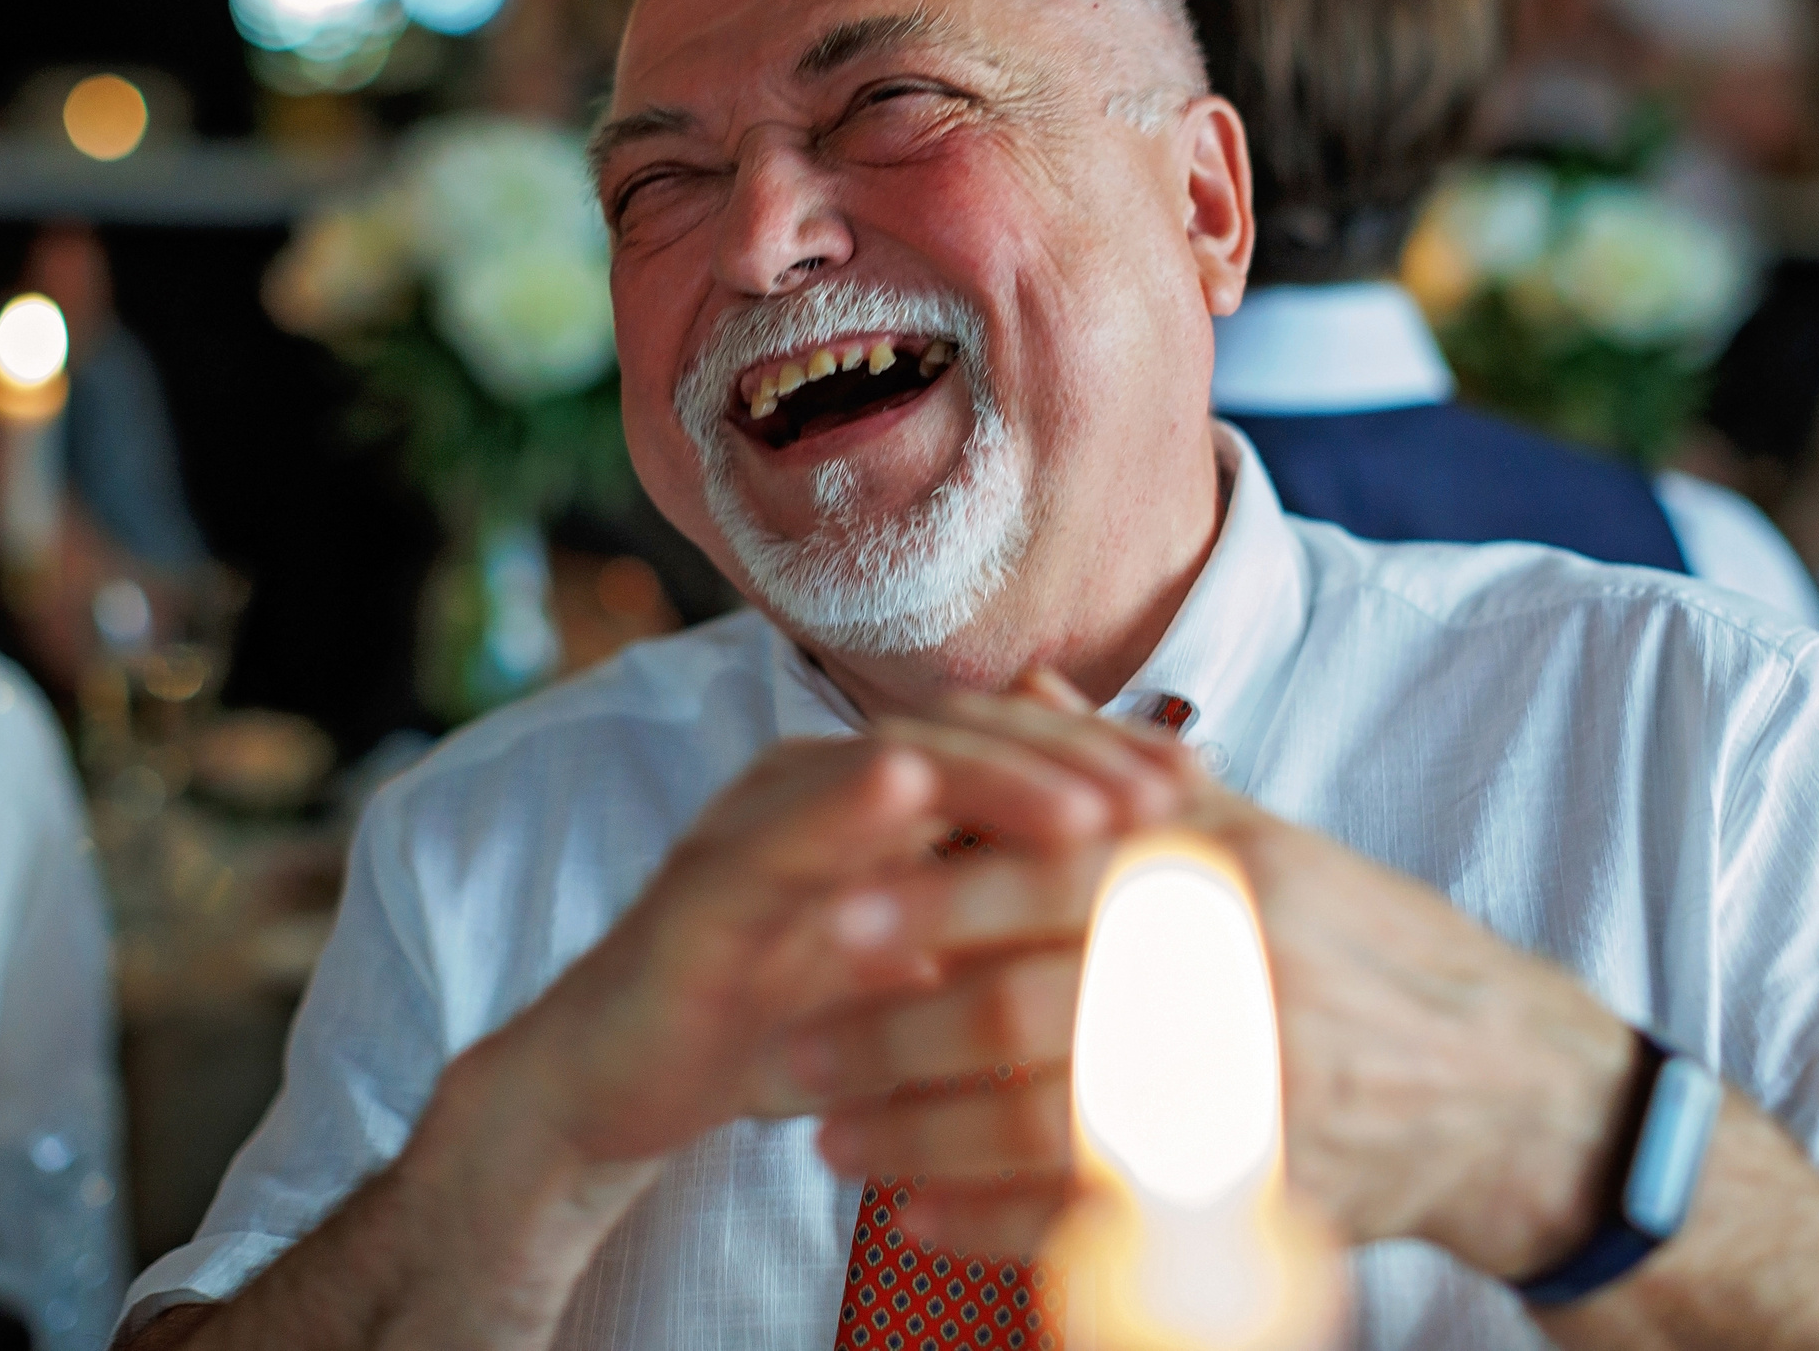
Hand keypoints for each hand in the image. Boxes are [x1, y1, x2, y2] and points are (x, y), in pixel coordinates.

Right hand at [474, 719, 1182, 1179]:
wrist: (619, 1083)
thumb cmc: (780, 1020)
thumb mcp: (911, 969)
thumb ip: (992, 918)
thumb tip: (1135, 901)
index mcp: (870, 793)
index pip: (1005, 743)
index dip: (1102, 755)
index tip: (1200, 781)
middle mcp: (815, 783)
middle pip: (964, 735)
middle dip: (1075, 758)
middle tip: (1173, 790)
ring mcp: (753, 824)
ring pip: (887, 767)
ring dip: (996, 780)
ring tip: (1093, 809)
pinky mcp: (698, 890)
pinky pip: (777, 840)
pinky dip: (842, 809)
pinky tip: (906, 795)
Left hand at [794, 687, 1639, 1280]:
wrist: (1509, 1086)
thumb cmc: (1360, 941)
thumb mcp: (1263, 836)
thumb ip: (1127, 772)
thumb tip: (1020, 683)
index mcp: (1221, 876)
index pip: (1050, 877)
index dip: (928, 899)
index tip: (820, 912)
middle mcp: (1230, 981)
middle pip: (1022, 1011)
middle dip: (886, 1034)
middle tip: (790, 1047)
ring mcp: (1243, 1098)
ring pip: (1042, 1126)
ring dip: (919, 1137)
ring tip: (829, 1136)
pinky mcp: (1250, 1199)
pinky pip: (1101, 1220)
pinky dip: (995, 1222)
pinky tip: (918, 1213)